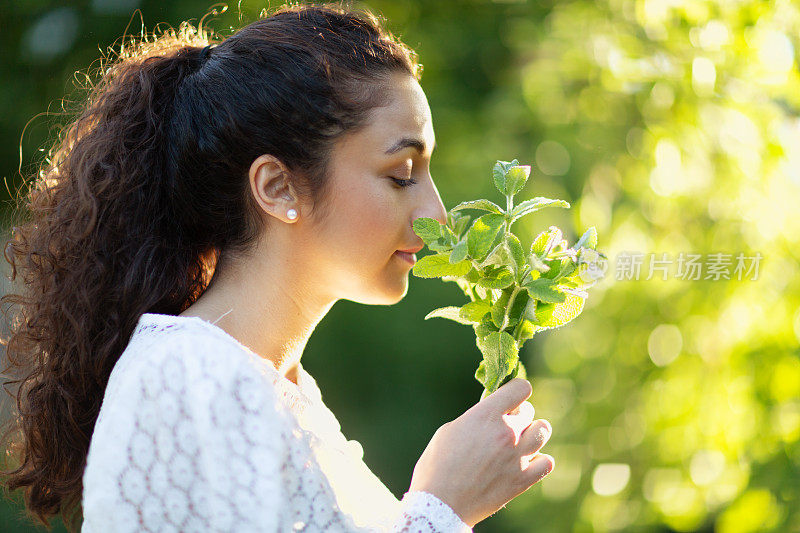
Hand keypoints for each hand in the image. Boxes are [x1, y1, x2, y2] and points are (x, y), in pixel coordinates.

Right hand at [408, 378, 553, 527]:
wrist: (440, 504)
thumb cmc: (437, 466)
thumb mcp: (450, 430)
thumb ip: (476, 417)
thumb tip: (491, 412)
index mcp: (486, 415)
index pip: (520, 388)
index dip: (516, 390)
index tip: (509, 398)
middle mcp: (506, 433)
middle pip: (529, 410)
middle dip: (518, 414)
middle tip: (504, 425)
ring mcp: (517, 457)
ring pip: (543, 430)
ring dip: (532, 432)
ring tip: (519, 441)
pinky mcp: (522, 480)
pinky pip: (547, 462)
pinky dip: (539, 460)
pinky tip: (525, 462)